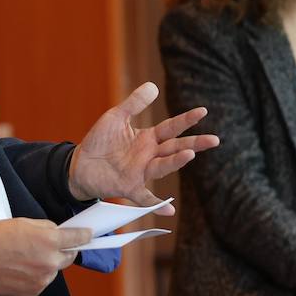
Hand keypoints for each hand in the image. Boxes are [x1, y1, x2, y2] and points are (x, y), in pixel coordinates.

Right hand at [0, 219, 89, 295]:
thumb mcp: (23, 222)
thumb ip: (45, 228)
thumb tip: (57, 233)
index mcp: (49, 240)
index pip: (77, 237)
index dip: (84, 235)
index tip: (89, 234)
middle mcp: (49, 262)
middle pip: (69, 256)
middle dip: (64, 250)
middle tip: (50, 244)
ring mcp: (42, 280)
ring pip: (54, 270)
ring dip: (48, 264)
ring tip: (26, 257)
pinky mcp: (32, 292)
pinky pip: (42, 281)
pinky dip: (36, 275)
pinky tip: (20, 268)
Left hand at [66, 82, 217, 212]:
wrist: (81, 164)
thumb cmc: (101, 141)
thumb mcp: (116, 117)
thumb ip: (134, 103)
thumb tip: (154, 86)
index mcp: (147, 138)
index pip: (171, 128)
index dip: (186, 120)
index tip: (203, 111)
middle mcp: (149, 156)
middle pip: (175, 148)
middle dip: (194, 144)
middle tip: (214, 140)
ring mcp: (141, 172)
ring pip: (162, 167)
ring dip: (176, 162)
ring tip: (189, 154)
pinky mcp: (129, 187)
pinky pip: (145, 198)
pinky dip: (156, 205)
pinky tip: (169, 210)